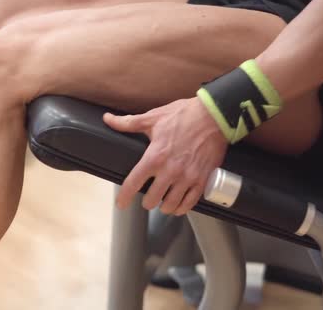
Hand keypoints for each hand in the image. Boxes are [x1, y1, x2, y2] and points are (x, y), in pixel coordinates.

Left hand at [103, 97, 227, 214]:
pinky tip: (178, 205)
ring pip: (171, 205)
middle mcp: (170, 171)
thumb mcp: (152, 118)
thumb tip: (108, 119)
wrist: (214, 116)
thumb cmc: (183, 115)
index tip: (121, 203)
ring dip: (164, 206)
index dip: (124, 197)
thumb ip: (127, 123)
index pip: (133, 183)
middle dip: (147, 201)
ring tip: (162, 202)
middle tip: (147, 199)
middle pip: (152, 200)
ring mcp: (188, 177)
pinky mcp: (203, 180)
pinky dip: (182, 207)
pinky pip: (190, 203)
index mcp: (155, 157)